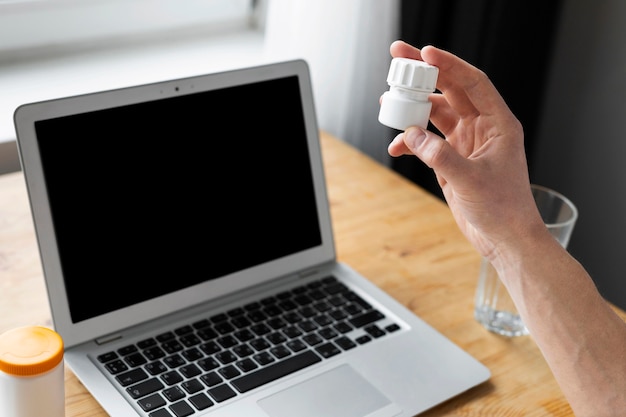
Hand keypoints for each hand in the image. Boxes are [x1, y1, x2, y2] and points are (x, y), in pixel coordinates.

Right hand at [386, 41, 546, 259]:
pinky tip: (397, 147)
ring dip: (412, 110)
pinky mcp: (451, 161)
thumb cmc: (503, 208)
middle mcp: (481, 128)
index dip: (449, 64)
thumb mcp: (470, 180)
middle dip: (424, 76)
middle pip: (450, 91)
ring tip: (389, 103)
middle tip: (399, 60)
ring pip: (434, 115)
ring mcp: (465, 143)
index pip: (473, 82)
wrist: (504, 238)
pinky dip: (410, 142)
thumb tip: (411, 135)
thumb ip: (439, 156)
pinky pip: (426, 142)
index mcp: (498, 123)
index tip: (424, 53)